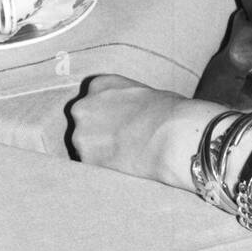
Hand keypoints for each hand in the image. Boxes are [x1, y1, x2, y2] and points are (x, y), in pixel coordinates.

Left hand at [69, 75, 236, 188]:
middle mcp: (83, 106)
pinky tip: (123, 163)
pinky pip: (91, 164)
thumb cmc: (167, 112)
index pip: (93, 99)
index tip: (120, 122)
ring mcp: (81, 134)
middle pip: (84, 122)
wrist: (171, 134)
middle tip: (121, 140)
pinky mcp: (86, 159)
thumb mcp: (142, 94)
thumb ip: (124, 102)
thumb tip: (126, 117)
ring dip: (100, 150)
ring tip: (125, 153)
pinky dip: (104, 166)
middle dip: (98, 131)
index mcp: (98, 85)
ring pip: (85, 145)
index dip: (107, 113)